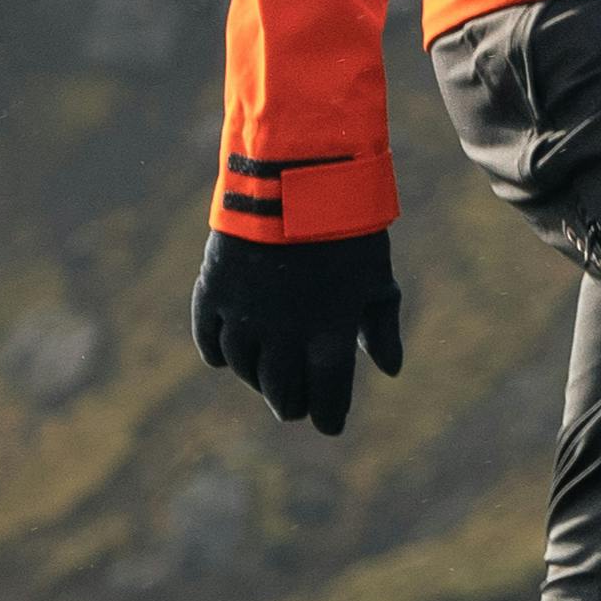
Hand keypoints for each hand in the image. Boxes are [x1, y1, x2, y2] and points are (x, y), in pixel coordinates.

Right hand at [193, 227, 407, 435]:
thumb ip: (382, 327)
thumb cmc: (348, 227)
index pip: (328, 396)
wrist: (297, 176)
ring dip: (257, 381)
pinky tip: (226, 360)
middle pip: (282, 392)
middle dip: (292, 404)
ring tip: (267, 380)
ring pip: (245, 370)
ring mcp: (245, 315)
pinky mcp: (215, 292)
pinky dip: (217, 354)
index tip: (329, 424)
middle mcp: (284, 334)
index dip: (329, 416)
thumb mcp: (377, 276)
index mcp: (329, 334)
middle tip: (297, 407)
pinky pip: (209, 340)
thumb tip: (390, 370)